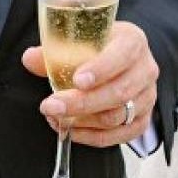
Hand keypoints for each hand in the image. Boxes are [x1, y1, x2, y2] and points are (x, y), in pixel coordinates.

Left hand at [22, 22, 157, 147]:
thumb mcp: (79, 40)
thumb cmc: (97, 47)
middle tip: (50, 106)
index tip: (77, 80)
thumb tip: (30, 58)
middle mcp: (146, 69)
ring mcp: (147, 97)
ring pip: (118, 117)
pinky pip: (120, 135)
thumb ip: (55, 50)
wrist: (117, 60)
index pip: (122, 55)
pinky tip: (71, 130)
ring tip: (55, 116)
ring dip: (82, 121)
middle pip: (119, 92)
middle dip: (81, 103)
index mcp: (133, 42)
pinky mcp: (142, 119)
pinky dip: (92, 136)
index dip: (101, 69)